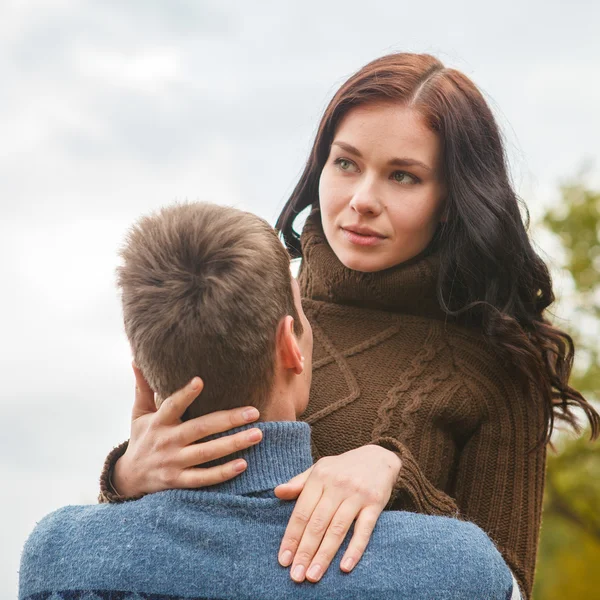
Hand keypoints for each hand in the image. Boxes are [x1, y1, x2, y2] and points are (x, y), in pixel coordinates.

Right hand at [112, 364, 262, 496]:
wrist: (128, 478)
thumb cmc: (141, 439)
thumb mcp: (139, 414)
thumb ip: (144, 388)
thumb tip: (137, 359)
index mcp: (159, 422)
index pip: (172, 405)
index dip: (185, 394)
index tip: (200, 381)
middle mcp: (167, 441)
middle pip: (200, 429)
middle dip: (228, 420)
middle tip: (254, 412)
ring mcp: (173, 463)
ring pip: (207, 453)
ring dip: (233, 444)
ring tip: (257, 434)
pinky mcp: (178, 481)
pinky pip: (203, 478)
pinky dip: (222, 473)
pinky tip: (243, 464)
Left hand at [274, 444, 401, 582]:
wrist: (379, 457)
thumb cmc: (343, 468)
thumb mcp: (320, 469)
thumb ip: (299, 482)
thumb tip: (277, 492)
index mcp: (319, 477)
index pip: (302, 511)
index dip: (292, 537)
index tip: (283, 559)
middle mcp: (337, 485)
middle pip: (318, 523)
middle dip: (305, 551)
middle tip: (296, 576)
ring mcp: (357, 494)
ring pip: (338, 529)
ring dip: (324, 555)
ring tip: (313, 575)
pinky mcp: (375, 503)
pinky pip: (364, 530)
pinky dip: (354, 549)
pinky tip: (344, 567)